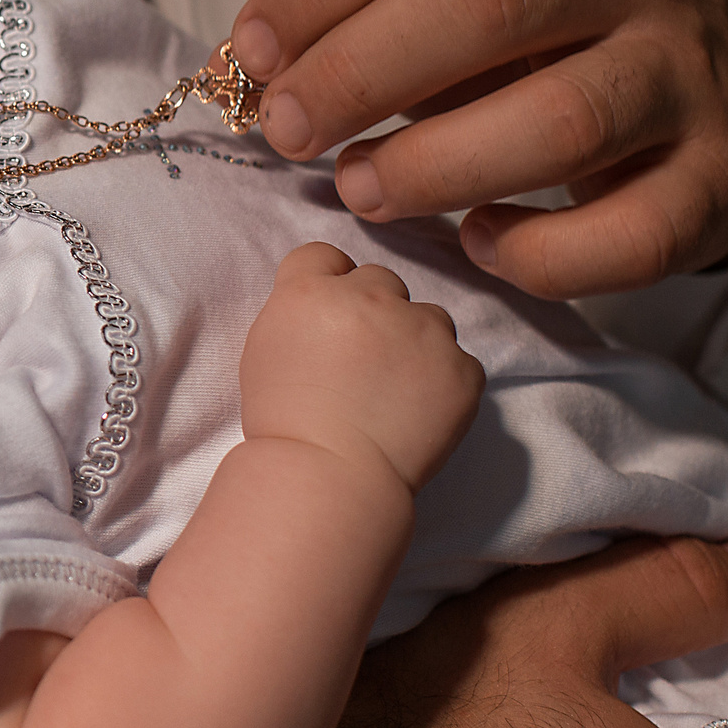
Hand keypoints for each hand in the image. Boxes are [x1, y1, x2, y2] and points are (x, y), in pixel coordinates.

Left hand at [228, 0, 727, 298]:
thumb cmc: (535, 29)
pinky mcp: (719, 173)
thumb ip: (360, 5)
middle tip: (285, 130)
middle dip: (361, 72)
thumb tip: (241, 71)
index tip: (252, 51)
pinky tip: (478, 244)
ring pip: (561, 119)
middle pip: (486, 1)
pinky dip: (540, 254)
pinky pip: (629, 232)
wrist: (720, 82)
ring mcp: (687, 65)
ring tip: (360, 189)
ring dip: (436, 167)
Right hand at [239, 243, 483, 490]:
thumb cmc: (284, 421)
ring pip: (428, 317)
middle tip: (364, 359)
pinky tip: (420, 411)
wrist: (328, 473)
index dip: (328, 282)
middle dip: (375, 310)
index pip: (325, 255)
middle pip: (380, 280)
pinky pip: (460, 361)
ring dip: (416, 340)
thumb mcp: (265, 349)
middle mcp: (370, 296)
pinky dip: (446, 382)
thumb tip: (324, 307)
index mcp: (312, 290)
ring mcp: (422, 329)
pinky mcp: (462, 367)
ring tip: (397, 389)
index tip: (330, 315)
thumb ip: (298, 312)